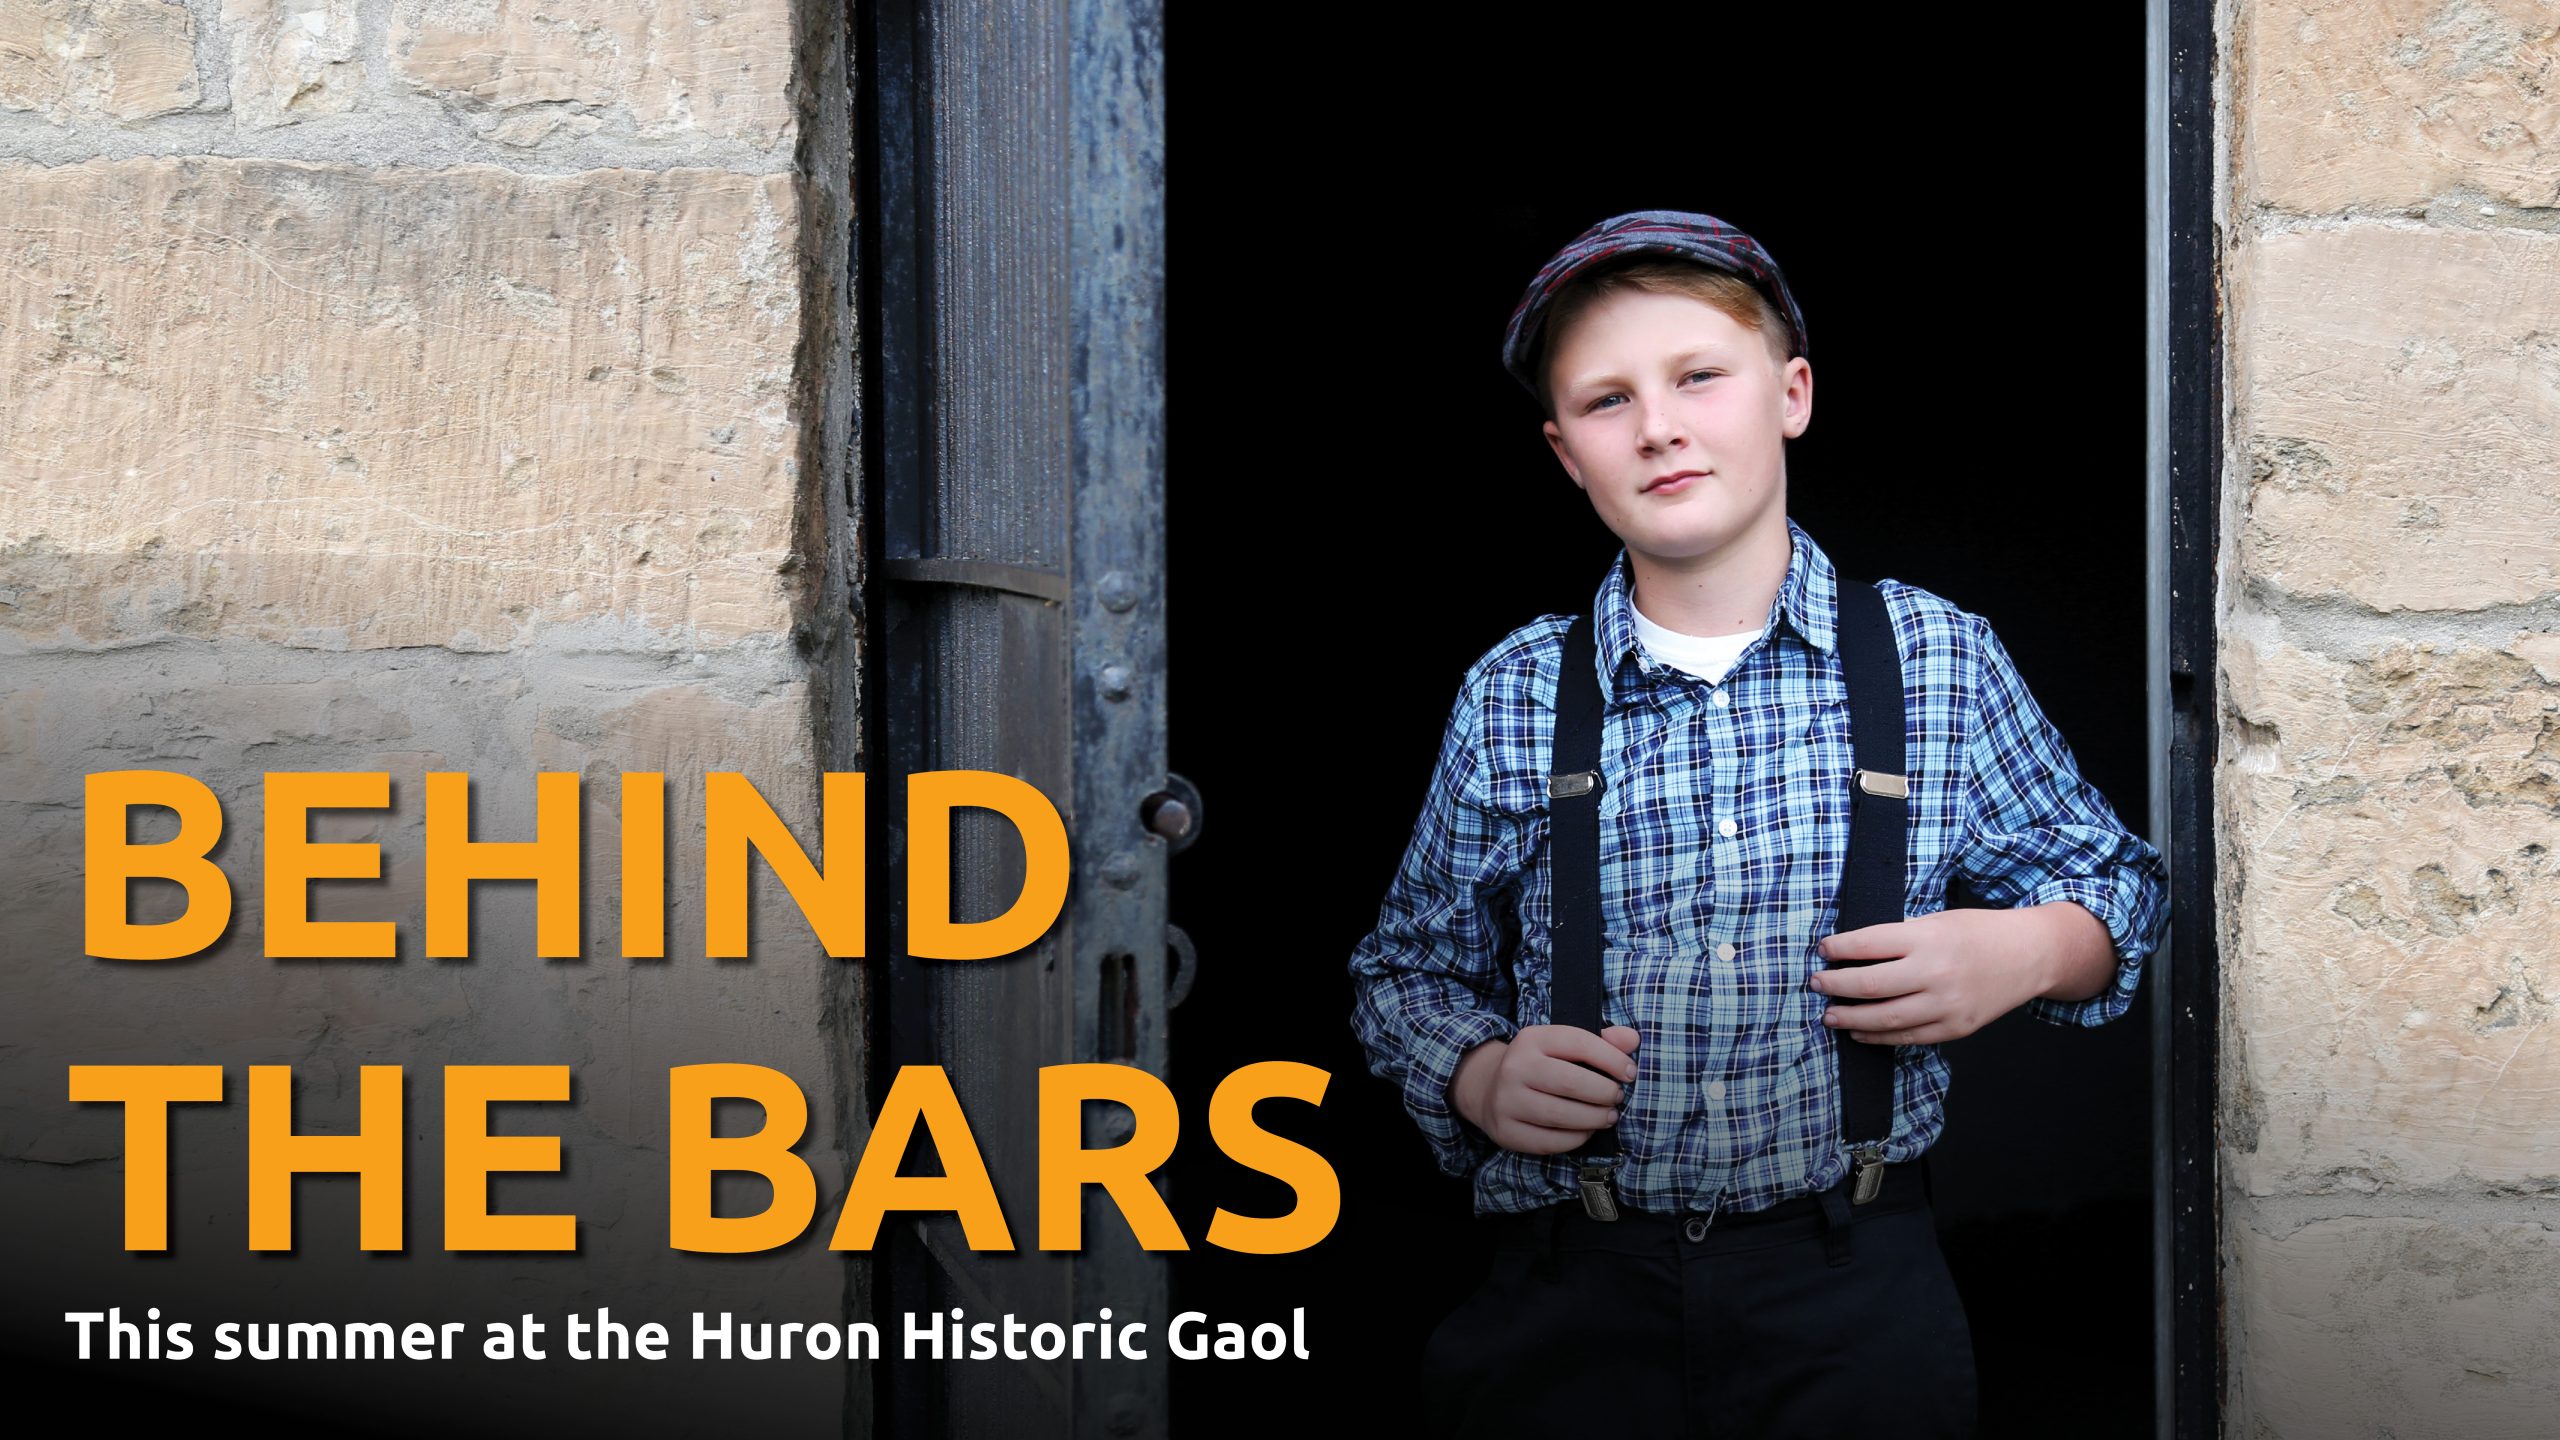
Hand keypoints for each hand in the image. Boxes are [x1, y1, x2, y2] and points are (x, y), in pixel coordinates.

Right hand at [1448, 1024, 1640, 1155]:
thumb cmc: (1540, 1064)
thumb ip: (1602, 1040)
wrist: (1488, 1087)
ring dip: (1593, 1118)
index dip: (1611, 1059)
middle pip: (1570, 1083)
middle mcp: (1515, 1067)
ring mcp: (1507, 1101)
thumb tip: (1632, 1040)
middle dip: (1604, 1092)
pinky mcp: (1506, 1130)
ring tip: (1608, 1116)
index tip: (1630, 1073)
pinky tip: (1586, 1131)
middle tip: (1617, 1098)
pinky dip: (1575, 1139)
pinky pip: (1548, 1141)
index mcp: (1532, 1039)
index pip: (1579, 1043)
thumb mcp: (1564, 1045)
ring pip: (1560, 1115)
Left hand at [1809, 903, 2112, 1045]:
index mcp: (1927, 938)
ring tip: (1829, 1014)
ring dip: (1850, 1017)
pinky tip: (1859, 1031)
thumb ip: (1898, 937)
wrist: (2029, 955)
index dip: (1838, 949)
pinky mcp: (1955, 1028)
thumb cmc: (1978, 932)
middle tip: (1816, 983)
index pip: (1867, 944)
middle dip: (1835, 985)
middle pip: (1869, 985)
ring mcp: (1946, 1005)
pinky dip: (1878, 1037)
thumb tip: (1850, 951)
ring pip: (1884, 1018)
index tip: (1822, 950)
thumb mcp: (1936, 921)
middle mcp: (1935, 973)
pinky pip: (1908, 1037)